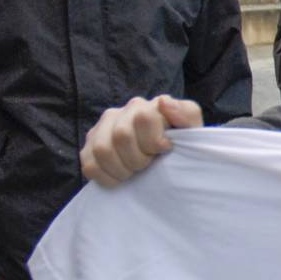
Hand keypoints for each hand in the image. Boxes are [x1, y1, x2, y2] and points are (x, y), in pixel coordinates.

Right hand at [80, 95, 203, 185]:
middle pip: (122, 136)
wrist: (164, 162)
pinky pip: (89, 165)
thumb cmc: (180, 144)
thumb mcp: (192, 129)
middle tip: (148, 164)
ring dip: (122, 169)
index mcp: (146, 106)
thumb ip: (186, 114)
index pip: (143, 118)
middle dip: (139, 158)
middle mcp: (121, 113)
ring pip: (102, 150)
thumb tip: (163, 102)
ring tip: (134, 171)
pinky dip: (107, 177)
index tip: (164, 151)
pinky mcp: (88, 148)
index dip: (154, 141)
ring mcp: (101, 129)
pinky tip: (120, 177)